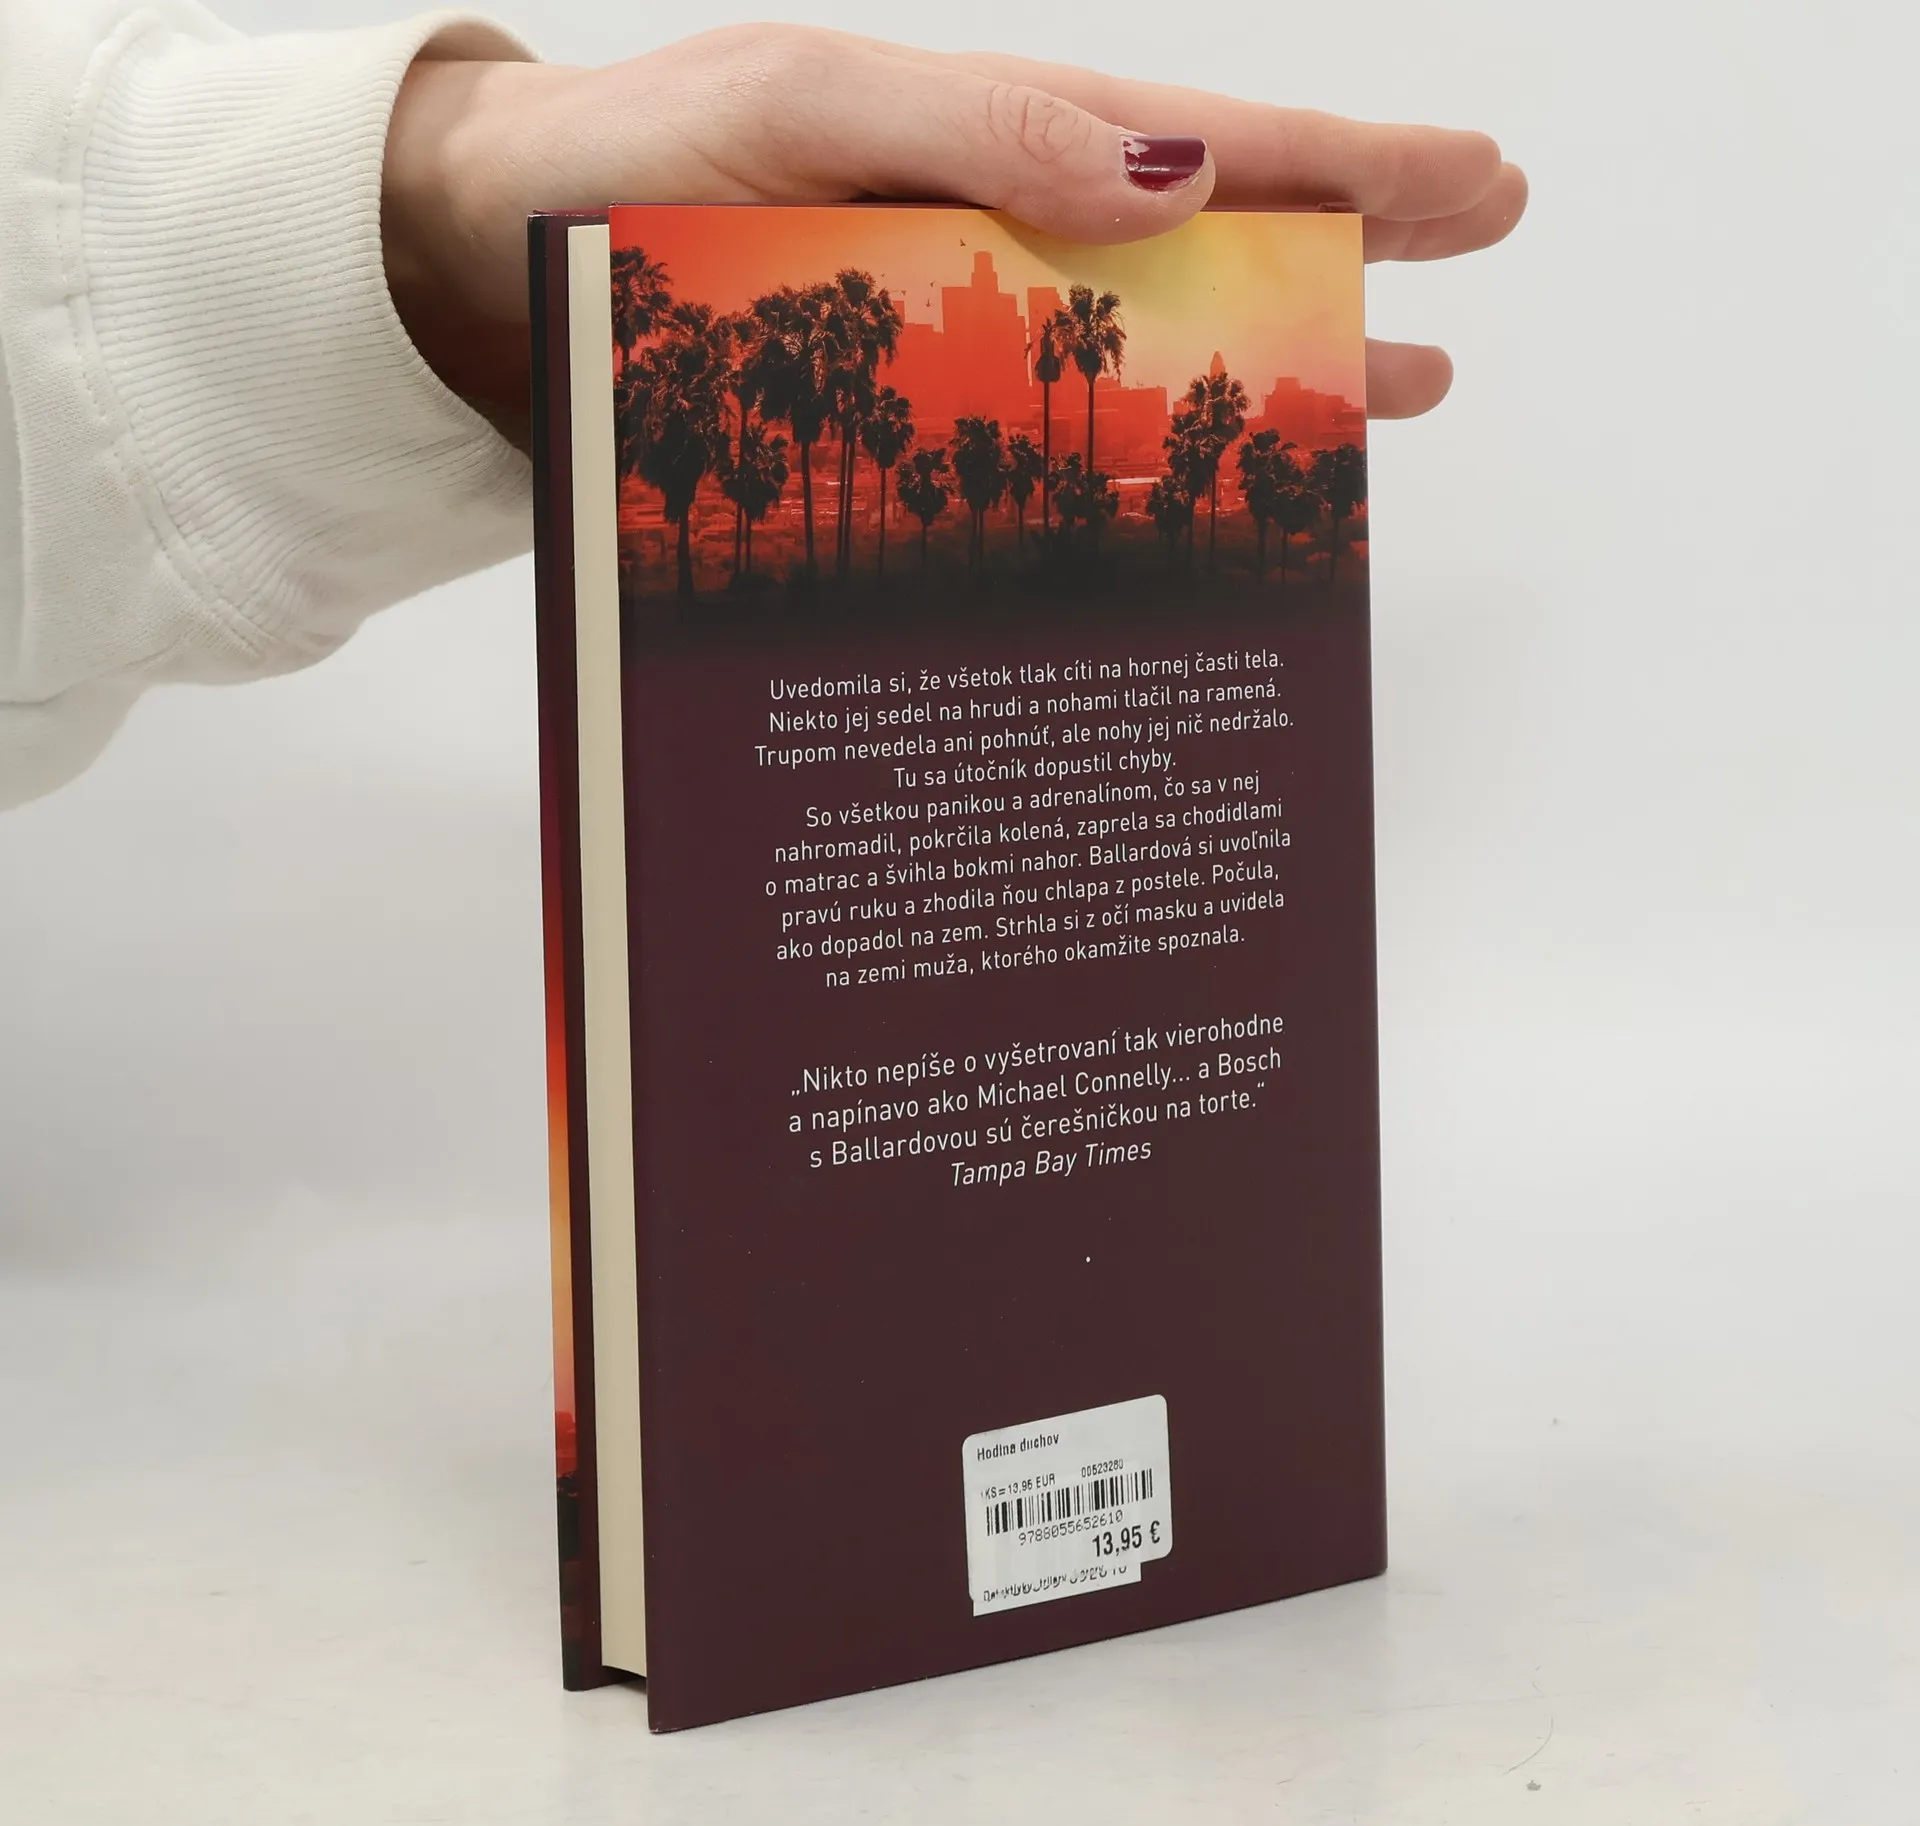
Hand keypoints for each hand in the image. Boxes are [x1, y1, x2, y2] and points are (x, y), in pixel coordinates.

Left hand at [383, 25, 1525, 429]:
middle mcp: (989, 237)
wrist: (484, 266)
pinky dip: (1125, 465)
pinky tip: (1182, 499)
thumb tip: (1178, 170)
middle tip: (1473, 262)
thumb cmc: (626, 164)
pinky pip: (1041, 439)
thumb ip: (985, 132)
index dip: (1346, 170)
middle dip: (1344, 248)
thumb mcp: (808, 106)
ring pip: (1142, 347)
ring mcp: (952, 332)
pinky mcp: (898, 416)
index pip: (1205, 147)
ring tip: (1389, 395)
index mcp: (985, 143)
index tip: (1474, 187)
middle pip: (1204, 240)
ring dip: (1267, 363)